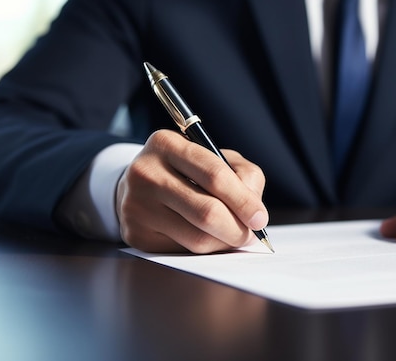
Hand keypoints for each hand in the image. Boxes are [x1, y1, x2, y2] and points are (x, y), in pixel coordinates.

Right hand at [115, 130, 267, 252]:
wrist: (138, 186)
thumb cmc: (186, 171)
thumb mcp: (215, 157)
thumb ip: (243, 174)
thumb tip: (254, 211)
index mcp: (167, 144)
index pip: (214, 175)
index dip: (243, 200)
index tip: (260, 219)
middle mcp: (146, 173)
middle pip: (207, 212)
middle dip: (237, 229)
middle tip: (250, 234)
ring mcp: (136, 205)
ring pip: (197, 238)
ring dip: (224, 243)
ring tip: (231, 236)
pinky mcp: (135, 234)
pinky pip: (183, 251)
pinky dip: (204, 249)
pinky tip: (206, 237)